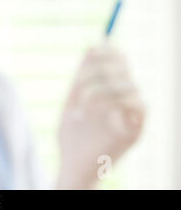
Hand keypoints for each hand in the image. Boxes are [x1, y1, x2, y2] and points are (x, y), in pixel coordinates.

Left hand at [56, 43, 144, 188]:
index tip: (89, 50)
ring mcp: (132, 113)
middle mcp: (124, 98)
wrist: (70, 164)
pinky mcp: (136, 129)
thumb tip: (94, 45)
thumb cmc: (71, 134)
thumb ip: (83, 75)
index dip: (107, 50)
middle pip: (123, 66)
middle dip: (97, 71)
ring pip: (127, 83)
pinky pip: (138, 103)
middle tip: (78, 87)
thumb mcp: (73, 99)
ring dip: (99, 90)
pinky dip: (114, 102)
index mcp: (110, 88)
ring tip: (82, 107)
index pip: (118, 59)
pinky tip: (96, 115)